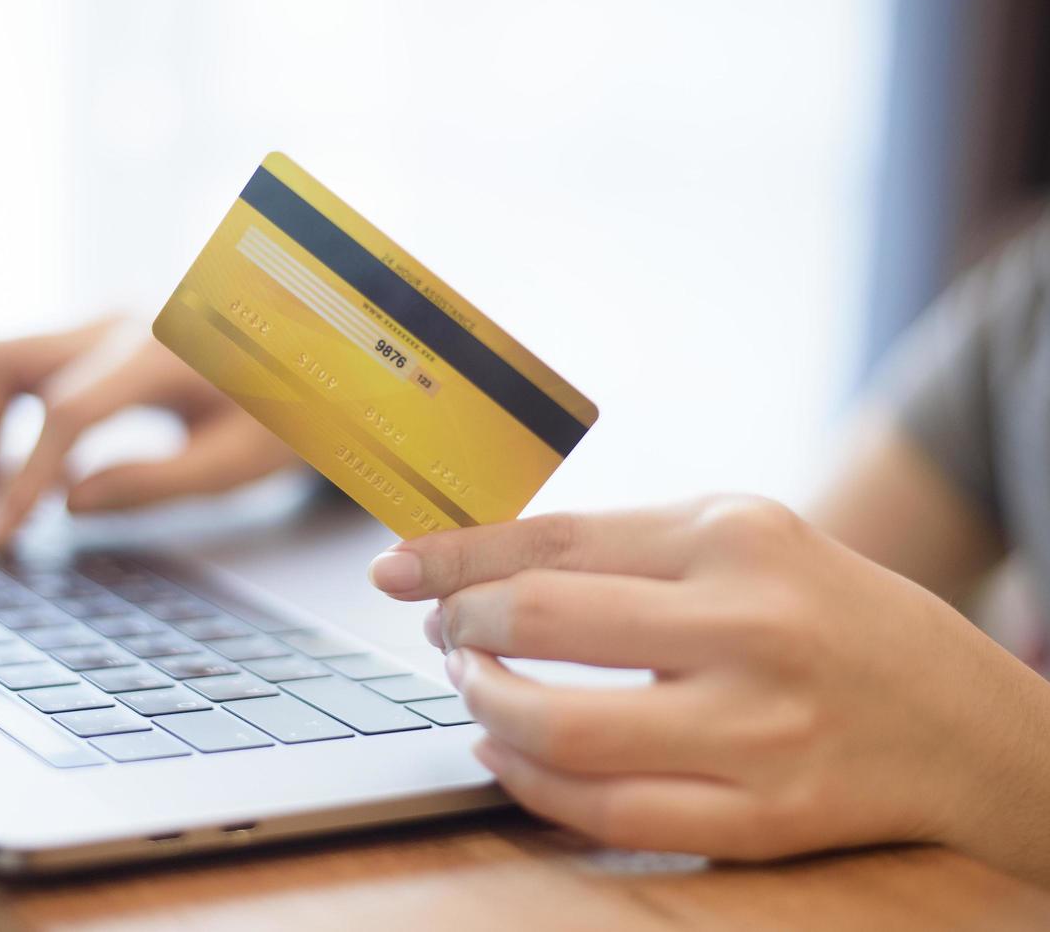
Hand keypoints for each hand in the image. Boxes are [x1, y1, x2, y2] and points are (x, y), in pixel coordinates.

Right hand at [0, 317, 298, 549]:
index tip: (0, 537)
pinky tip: (42, 478)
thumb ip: (152, 484)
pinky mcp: (100, 334)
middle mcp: (122, 321)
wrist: (320, 350)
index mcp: (163, 353)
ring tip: (4, 503)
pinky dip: (15, 420)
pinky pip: (31, 369)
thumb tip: (68, 504)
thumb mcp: (238, 463)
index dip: (23, 479)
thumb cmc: (288, 408)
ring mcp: (105, 320)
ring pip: (1, 358)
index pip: (66, 412)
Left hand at [368, 497, 1049, 880]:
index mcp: (736, 537)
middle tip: (442, 633)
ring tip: (469, 690)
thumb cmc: (828, 614)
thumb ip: (626, 549)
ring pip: (561, 729)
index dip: (456, 556)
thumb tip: (482, 564)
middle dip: (462, 627)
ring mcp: (758, 730)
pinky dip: (530, 785)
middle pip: (543, 620)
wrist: (962, 721)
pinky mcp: (764, 819)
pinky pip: (609, 812)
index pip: (556, 539)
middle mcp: (749, 624)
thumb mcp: (745, 541)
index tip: (395, 570)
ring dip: (484, 708)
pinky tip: (504, 753)